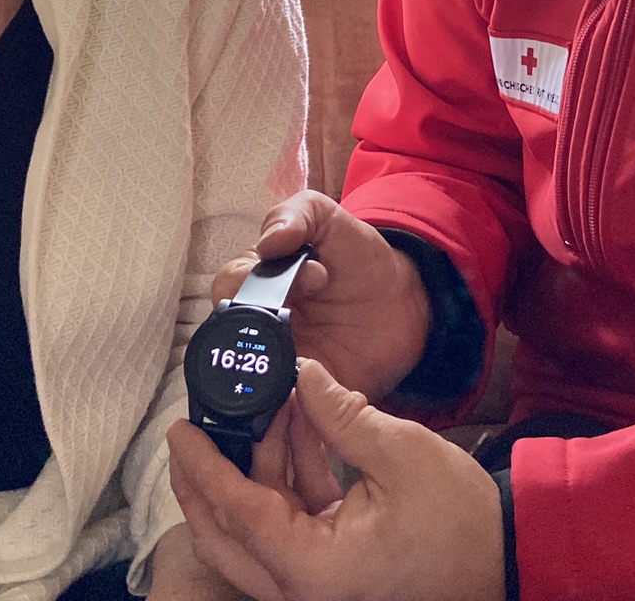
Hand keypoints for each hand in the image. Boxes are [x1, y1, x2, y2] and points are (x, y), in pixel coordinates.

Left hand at [166, 360, 504, 600]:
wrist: (506, 556)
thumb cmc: (460, 519)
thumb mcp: (401, 454)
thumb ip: (340, 415)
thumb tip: (301, 374)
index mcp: (314, 570)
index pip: (238, 515)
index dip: (206, 468)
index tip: (181, 431)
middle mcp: (304, 588)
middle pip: (227, 538)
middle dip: (205, 481)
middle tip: (192, 432)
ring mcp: (316, 583)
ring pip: (255, 530)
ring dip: (255, 470)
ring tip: (269, 406)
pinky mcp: (332, 569)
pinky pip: (289, 524)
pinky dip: (288, 479)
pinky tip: (300, 426)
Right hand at [216, 192, 429, 400]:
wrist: (405, 305)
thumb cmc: (359, 259)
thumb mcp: (329, 220)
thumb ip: (296, 215)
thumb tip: (268, 241)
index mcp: (256, 285)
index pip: (229, 289)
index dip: (260, 282)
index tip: (316, 277)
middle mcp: (257, 329)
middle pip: (229, 344)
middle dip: (257, 339)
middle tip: (302, 327)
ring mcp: (278, 369)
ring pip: (249, 388)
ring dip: (269, 385)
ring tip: (309, 372)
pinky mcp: (305, 403)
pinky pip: (285, 420)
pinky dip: (291, 420)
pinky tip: (313, 407)